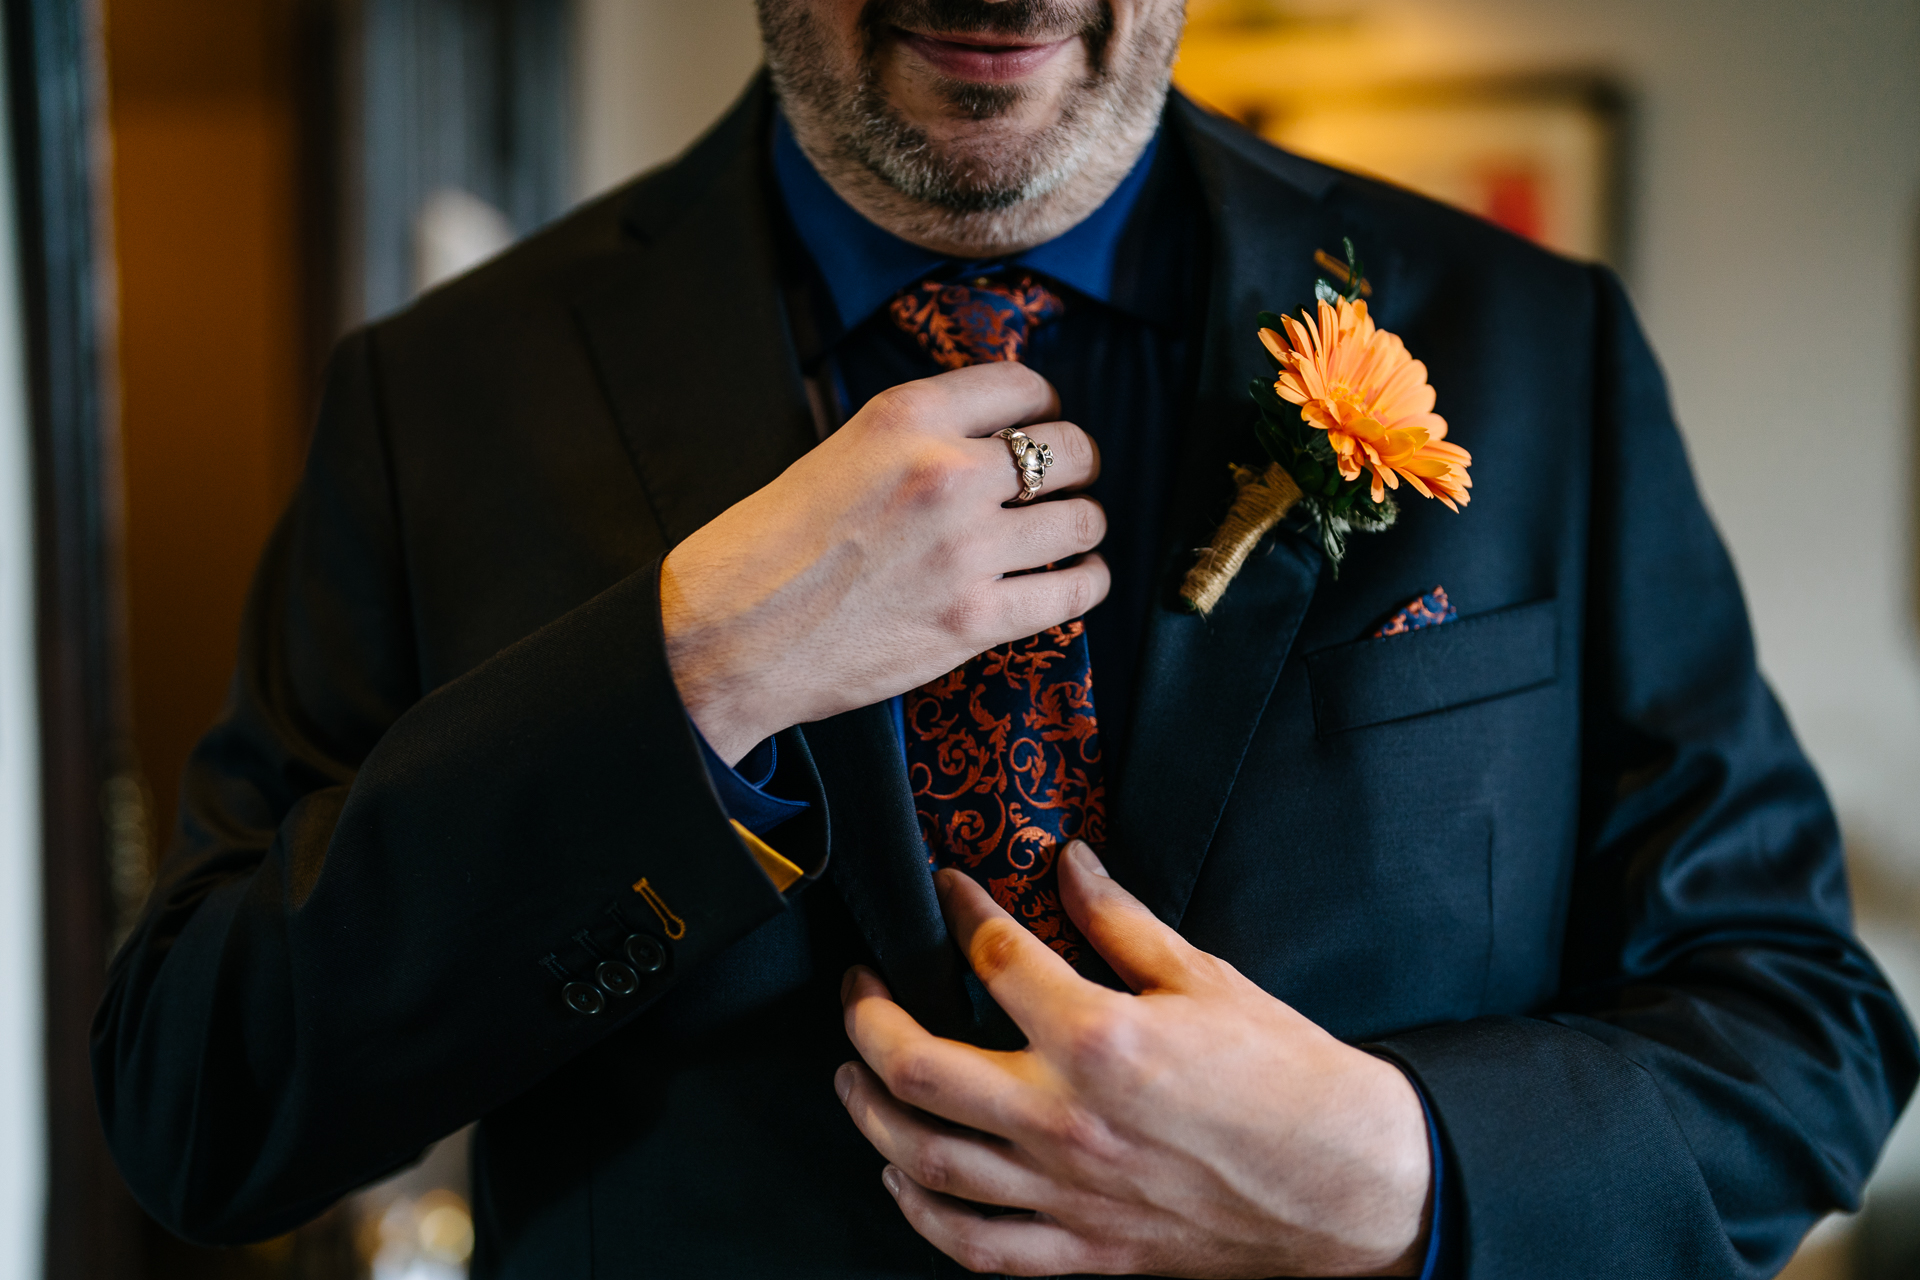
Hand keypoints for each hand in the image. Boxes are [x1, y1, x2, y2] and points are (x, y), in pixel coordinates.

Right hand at [660, 361, 1107, 763]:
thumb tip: (980, 440)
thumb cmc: (766, 551)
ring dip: (1082, 525)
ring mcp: (967, 549)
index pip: (1022, 385)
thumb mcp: (837, 454)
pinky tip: (1079, 578)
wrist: (728, 638)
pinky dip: (1087, 582)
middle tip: (1063, 482)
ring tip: (1068, 534)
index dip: (1043, 405)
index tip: (1041, 422)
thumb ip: (913, 442)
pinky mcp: (975, 619)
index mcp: (907, 419)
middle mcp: (947, 473)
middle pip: (1068, 449)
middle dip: (1075, 465)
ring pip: (1082, 520)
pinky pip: (1075, 591)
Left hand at [837, 841, 1433, 1277]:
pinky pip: (977, 1244)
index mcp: (1101, 1039)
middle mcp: (1068, 1119)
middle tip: (858, 991)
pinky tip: (904, 1180)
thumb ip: (1123, 922)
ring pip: (929, 1161)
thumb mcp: (1207, 978)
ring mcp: (1069, 1191)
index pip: (994, 960)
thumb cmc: (1288, 1081)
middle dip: (868, 1020)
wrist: (1351, 1184)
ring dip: (872, 1114)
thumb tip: (1072, 866)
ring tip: (854, 1077)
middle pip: (919, 1069)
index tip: (949, 892)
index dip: (960, 912)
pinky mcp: (1085, 1248)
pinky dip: (923, 1215)